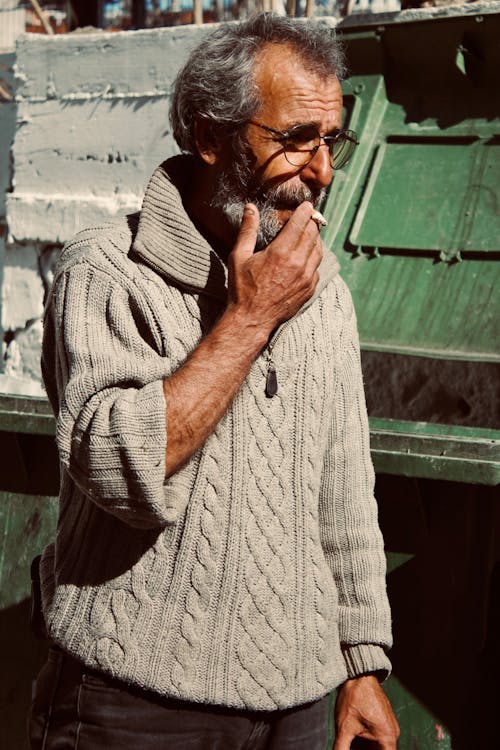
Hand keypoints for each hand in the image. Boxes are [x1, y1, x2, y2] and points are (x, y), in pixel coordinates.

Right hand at [226, 202, 322, 334]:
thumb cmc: (242, 289)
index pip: (300, 223)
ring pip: (319, 250)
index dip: (305, 211)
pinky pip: (317, 268)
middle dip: (312, 222)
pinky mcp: (309, 289)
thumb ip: (247, 230)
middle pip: (313, 234)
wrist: (252, 319)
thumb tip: (250, 207)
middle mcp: (297, 263)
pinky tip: (308, 256)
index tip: (307, 205)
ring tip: (311, 233)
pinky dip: (314, 258)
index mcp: (280, 252)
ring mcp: (306, 277)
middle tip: (310, 216)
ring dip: (316, 239)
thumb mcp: (239, 257)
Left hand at [333, 675, 398, 749]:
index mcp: (387, 738)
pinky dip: (365, 741)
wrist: (358, 673)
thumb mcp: (344, 727)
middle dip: (363, 749)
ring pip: (376, 746)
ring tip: (352, 737)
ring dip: (363, 746)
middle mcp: (391, 734)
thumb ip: (341, 748)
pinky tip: (353, 737)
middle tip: (352, 744)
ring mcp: (388, 727)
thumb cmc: (354, 697)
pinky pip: (376, 738)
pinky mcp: (382, 721)